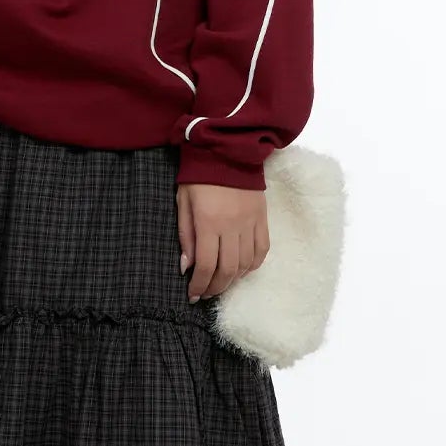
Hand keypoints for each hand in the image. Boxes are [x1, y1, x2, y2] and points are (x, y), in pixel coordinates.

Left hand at [176, 182, 268, 301]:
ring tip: (222, 283)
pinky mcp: (262, 218)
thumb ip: (185, 236)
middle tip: (206, 293)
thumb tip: (186, 267)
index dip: (199, 285)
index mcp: (208, 222)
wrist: (227, 150)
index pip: (205, 265)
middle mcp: (232, 226)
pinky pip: (262, 250)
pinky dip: (252, 265)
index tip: (193, 295)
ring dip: (234, 280)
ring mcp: (250, 223)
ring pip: (246, 264)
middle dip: (215, 287)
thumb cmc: (198, 177)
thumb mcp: (183, 203)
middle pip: (227, 270)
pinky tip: (242, 270)